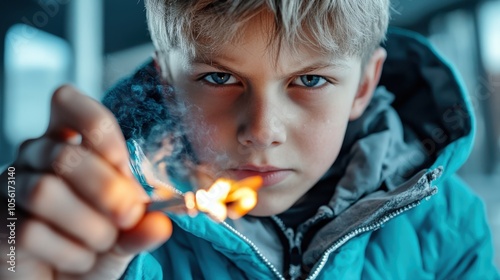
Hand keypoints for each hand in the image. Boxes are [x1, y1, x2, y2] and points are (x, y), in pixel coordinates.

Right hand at [0, 85, 171, 278]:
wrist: (66, 279)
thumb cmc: (96, 243)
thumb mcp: (127, 231)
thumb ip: (142, 225)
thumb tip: (160, 223)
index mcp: (69, 140)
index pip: (68, 104)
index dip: (100, 133)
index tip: (125, 168)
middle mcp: (35, 155)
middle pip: (66, 156)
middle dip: (106, 190)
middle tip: (128, 216)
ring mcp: (12, 186)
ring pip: (45, 192)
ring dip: (88, 226)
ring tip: (102, 242)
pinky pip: (30, 231)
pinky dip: (69, 252)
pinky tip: (80, 258)